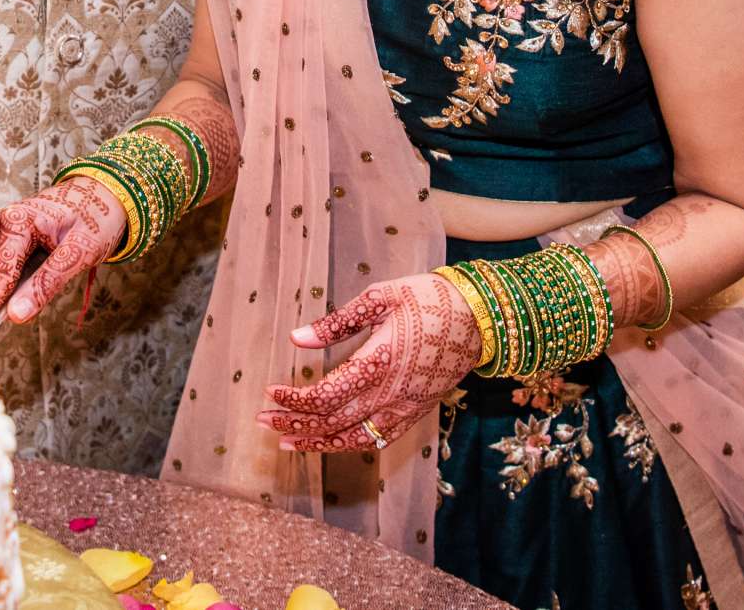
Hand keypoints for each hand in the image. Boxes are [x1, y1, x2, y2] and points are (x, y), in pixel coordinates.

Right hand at [0, 176, 126, 337]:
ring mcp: (1, 228)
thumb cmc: (96, 218)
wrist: (104, 194)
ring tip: (5, 316)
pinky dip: (6, 287)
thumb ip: (47, 283)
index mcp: (17, 221)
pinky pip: (0, 269)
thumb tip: (15, 315)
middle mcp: (2, 222)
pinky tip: (16, 297)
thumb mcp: (80, 253)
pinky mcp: (5, 236)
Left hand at [257, 275, 484, 454]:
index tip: (270, 393)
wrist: (480, 318)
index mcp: (379, 362)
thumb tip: (296, 337)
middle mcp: (391, 394)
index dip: (293, 401)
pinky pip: (378, 440)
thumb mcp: (380, 297)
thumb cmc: (427, 299)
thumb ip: (337, 322)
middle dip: (295, 424)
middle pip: (333, 422)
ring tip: (287, 442)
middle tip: (263, 421)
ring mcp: (405, 408)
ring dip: (317, 443)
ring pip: (354, 439)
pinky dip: (349, 445)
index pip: (325, 396)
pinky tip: (330, 443)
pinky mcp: (416, 412)